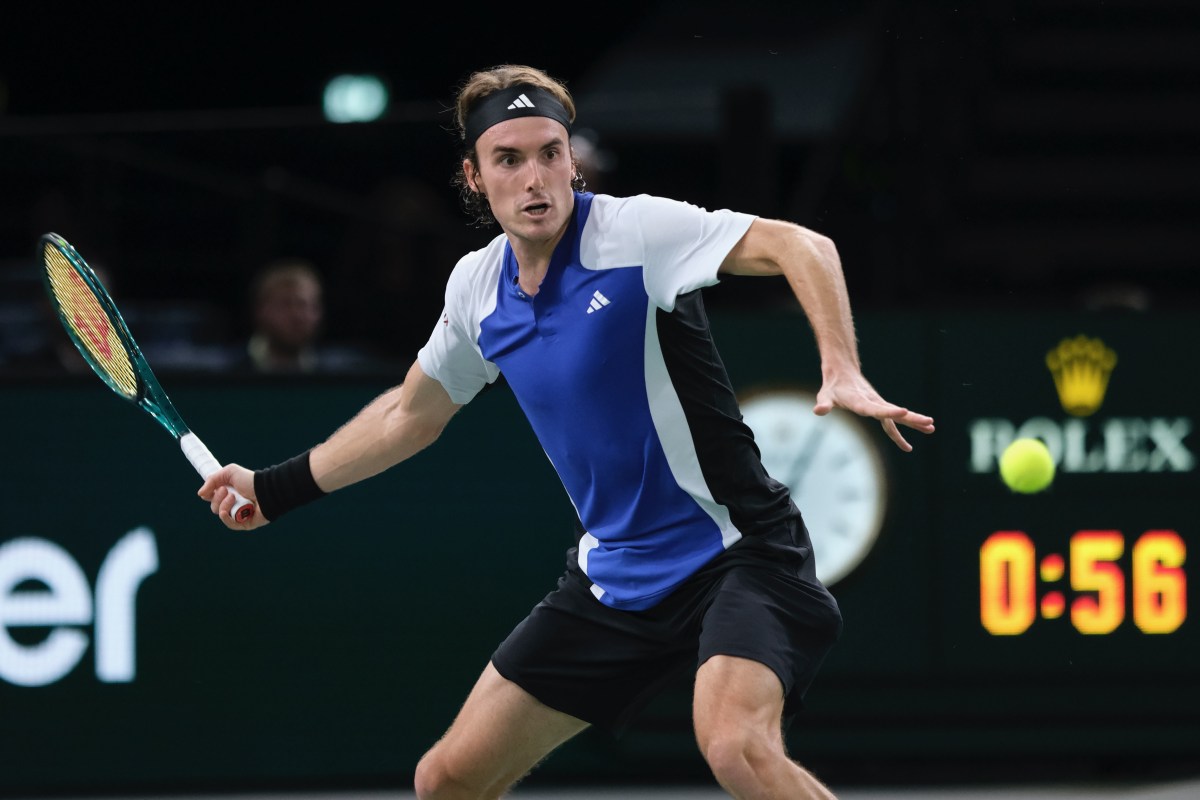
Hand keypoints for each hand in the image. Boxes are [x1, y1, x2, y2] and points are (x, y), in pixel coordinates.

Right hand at [198, 464, 269, 529]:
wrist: (266, 490)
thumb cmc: (250, 480)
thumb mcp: (229, 473)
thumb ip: (213, 479)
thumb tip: (201, 494)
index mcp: (228, 493)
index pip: (211, 498)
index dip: (209, 495)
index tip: (211, 490)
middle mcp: (232, 504)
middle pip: (214, 507)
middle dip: (218, 498)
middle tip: (228, 491)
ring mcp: (238, 514)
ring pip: (221, 515)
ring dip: (224, 505)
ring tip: (234, 497)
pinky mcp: (245, 523)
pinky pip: (230, 524)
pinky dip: (225, 518)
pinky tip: (224, 512)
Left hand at [814, 374, 934, 451]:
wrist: (843, 373)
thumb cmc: (832, 387)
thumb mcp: (825, 396)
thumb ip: (823, 404)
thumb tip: (818, 411)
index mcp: (860, 402)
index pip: (876, 409)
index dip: (888, 412)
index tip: (903, 411)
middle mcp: (873, 403)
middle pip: (894, 413)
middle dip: (911, 419)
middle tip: (929, 423)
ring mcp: (879, 405)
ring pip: (898, 416)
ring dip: (914, 422)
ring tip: (932, 428)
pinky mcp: (880, 408)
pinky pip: (893, 421)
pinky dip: (905, 427)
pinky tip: (916, 437)